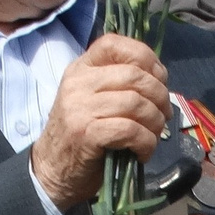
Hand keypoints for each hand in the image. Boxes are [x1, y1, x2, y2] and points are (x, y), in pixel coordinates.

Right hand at [31, 35, 170, 211]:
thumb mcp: (92, 99)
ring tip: (153, 134)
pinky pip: (130, 130)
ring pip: (136, 103)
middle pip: (134, 75)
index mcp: (81, 69)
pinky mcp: (86, 134)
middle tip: (163, 114)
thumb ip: (117, 83)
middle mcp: (78, 83)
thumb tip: (159, 79)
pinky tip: (142, 151)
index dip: (145, 56)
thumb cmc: (80, 135)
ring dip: (155, 122)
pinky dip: (146, 142)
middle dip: (160, 95)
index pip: (114, 43)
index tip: (158, 78)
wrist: (51, 170)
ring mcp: (79, 108)